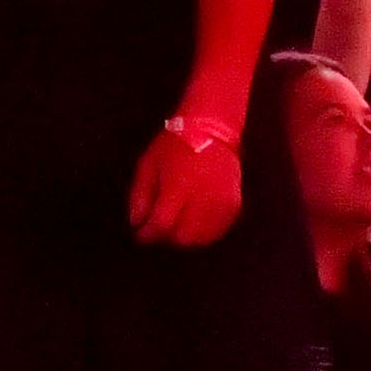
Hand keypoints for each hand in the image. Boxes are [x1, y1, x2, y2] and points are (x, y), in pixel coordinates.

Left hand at [127, 119, 245, 247]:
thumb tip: (136, 223)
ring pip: (200, 239)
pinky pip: (216, 233)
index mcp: (178, 187)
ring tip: (174, 225)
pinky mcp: (234, 206)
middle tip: (156, 228)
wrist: (211, 130)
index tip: (139, 234)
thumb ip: (139, 196)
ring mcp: (222, 204)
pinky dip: (201, 234)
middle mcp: (203, 198)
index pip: (161, 224)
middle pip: (182, 238)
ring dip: (183, 237)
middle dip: (165, 237)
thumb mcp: (147, 166)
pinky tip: (191, 223)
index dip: (146, 234)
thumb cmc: (174, 147)